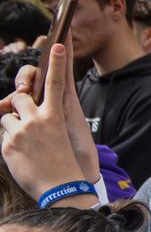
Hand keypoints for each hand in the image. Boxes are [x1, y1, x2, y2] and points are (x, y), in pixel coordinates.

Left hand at [0, 42, 99, 200]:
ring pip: (5, 117)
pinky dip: (7, 143)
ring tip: (24, 146)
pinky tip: (21, 157)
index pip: (57, 83)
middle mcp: (39, 120)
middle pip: (19, 97)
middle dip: (16, 105)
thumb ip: (39, 120)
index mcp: (57, 116)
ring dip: (9, 127)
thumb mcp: (58, 136)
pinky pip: (0, 135)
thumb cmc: (62, 162)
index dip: (57, 63)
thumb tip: (15, 111)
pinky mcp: (8, 144)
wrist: (62, 188)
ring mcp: (22, 131)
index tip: (58, 43)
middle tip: (24, 119)